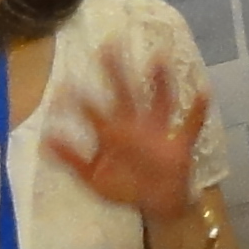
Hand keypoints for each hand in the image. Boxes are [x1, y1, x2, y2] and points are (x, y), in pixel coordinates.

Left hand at [48, 54, 211, 219]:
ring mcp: (159, 133)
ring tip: (159, 59)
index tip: (64, 82)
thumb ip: (72, 159)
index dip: (79, 99)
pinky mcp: (179, 145)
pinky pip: (191, 126)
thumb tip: (45, 139)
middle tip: (109, 44)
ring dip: (160, 82)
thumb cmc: (124, 187)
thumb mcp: (93, 177)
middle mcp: (136, 126)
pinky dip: (198, 110)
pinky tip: (203, 91)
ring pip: (159, 102)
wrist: (156, 203)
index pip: (94, 111)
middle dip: (117, 72)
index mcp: (114, 133)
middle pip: (125, 93)